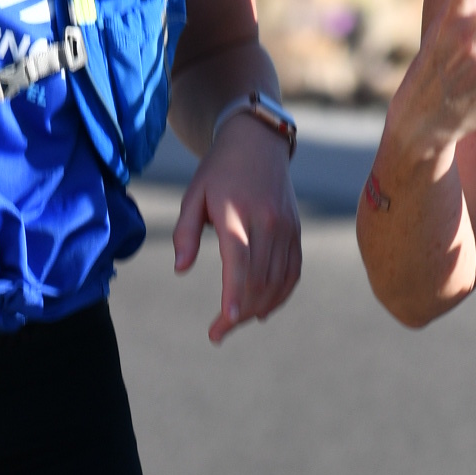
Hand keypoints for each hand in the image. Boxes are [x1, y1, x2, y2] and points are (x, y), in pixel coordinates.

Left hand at [175, 110, 303, 342]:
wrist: (258, 143)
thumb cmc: (219, 171)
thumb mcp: (194, 195)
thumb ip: (185, 232)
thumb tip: (181, 269)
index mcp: (236, 212)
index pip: (239, 260)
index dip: (234, 293)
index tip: (225, 320)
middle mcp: (267, 222)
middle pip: (258, 279)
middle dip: (239, 312)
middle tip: (218, 331)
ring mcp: (285, 228)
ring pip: (277, 281)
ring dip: (257, 308)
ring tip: (235, 322)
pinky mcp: (295, 232)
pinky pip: (292, 273)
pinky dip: (279, 296)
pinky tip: (262, 310)